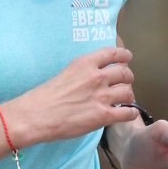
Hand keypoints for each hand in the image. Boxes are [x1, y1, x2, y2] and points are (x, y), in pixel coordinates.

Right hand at [5, 46, 141, 147]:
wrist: (37, 115)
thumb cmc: (44, 97)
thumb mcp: (65, 73)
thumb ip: (82, 72)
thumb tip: (92, 77)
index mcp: (85, 63)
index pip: (112, 53)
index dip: (123, 55)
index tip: (127, 57)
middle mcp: (96, 77)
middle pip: (124, 72)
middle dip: (127, 77)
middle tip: (126, 82)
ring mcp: (101, 96)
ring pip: (128, 92)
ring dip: (129, 96)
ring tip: (126, 100)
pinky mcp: (103, 115)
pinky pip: (127, 113)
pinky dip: (130, 113)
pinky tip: (128, 114)